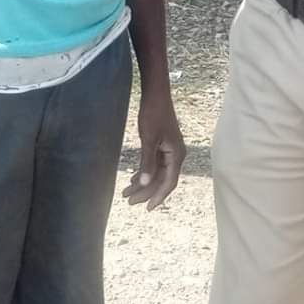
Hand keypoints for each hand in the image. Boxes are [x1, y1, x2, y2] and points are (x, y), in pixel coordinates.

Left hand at [123, 88, 184, 210]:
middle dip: (145, 191)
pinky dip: (145, 172)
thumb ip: (147, 162)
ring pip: (157, 173)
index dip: (158, 197)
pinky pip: (155, 164)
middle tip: (128, 201)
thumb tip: (146, 183)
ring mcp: (169, 150)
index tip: (147, 208)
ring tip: (126, 192)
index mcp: (176, 155)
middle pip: (162, 180)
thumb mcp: (149, 139)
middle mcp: (175, 155)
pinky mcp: (162, 145)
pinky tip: (134, 178)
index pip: (168, 182)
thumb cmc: (153, 114)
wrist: (156, 94)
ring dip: (143, 183)